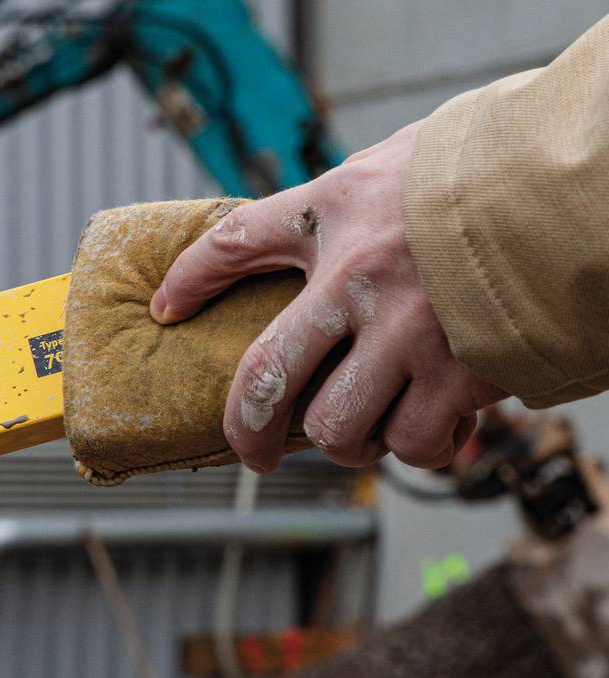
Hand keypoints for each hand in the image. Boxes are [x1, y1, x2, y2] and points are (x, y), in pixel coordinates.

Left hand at [149, 121, 506, 471]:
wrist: (577, 186)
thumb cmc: (484, 172)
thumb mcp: (393, 168)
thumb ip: (345, 207)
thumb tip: (306, 239)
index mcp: (335, 212)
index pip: (233, 242)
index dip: (188, 279)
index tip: (166, 308)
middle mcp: (357, 278)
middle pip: (264, 380)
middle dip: (246, 432)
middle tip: (252, 454)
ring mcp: (408, 332)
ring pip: (339, 428)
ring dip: (345, 442)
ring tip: (360, 431)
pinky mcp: (463, 373)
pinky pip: (416, 443)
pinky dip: (418, 448)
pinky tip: (430, 431)